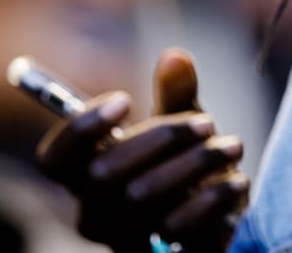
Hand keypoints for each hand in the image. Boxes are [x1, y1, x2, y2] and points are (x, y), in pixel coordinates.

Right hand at [37, 48, 248, 252]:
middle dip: (161, 138)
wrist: (221, 215)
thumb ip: (176, 91)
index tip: (126, 99)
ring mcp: (123, 241)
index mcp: (87, 176)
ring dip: (193, 165)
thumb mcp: (182, 120)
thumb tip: (175, 57)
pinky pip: (174, 230)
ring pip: (141, 197)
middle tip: (207, 121)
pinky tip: (236, 181)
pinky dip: (209, 199)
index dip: (80, 129)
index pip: (55, 159)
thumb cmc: (188, 161)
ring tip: (232, 145)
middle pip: (102, 173)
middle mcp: (95, 215)